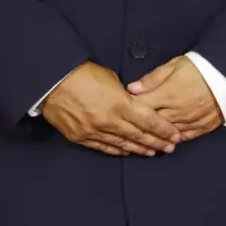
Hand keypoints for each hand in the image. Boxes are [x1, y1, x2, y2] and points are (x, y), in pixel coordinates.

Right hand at [41, 62, 182, 157]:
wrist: (51, 81)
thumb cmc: (80, 73)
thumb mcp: (109, 77)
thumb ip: (124, 93)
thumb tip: (132, 101)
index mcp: (119, 103)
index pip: (148, 120)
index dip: (163, 129)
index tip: (175, 135)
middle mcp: (108, 120)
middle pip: (138, 135)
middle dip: (157, 142)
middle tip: (169, 148)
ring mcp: (94, 131)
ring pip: (122, 144)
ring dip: (139, 149)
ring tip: (152, 152)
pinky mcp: (80, 136)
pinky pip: (102, 147)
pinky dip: (116, 150)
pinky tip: (126, 152)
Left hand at [127, 56, 223, 140]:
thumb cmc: (201, 67)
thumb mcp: (175, 65)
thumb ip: (153, 78)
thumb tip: (132, 88)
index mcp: (168, 94)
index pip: (142, 106)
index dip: (130, 108)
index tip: (122, 109)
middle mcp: (177, 111)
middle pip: (153, 123)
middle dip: (140, 126)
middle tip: (129, 127)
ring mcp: (189, 121)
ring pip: (167, 133)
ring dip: (156, 136)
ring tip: (146, 139)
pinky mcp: (202, 127)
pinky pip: (184, 137)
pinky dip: (175, 139)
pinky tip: (168, 141)